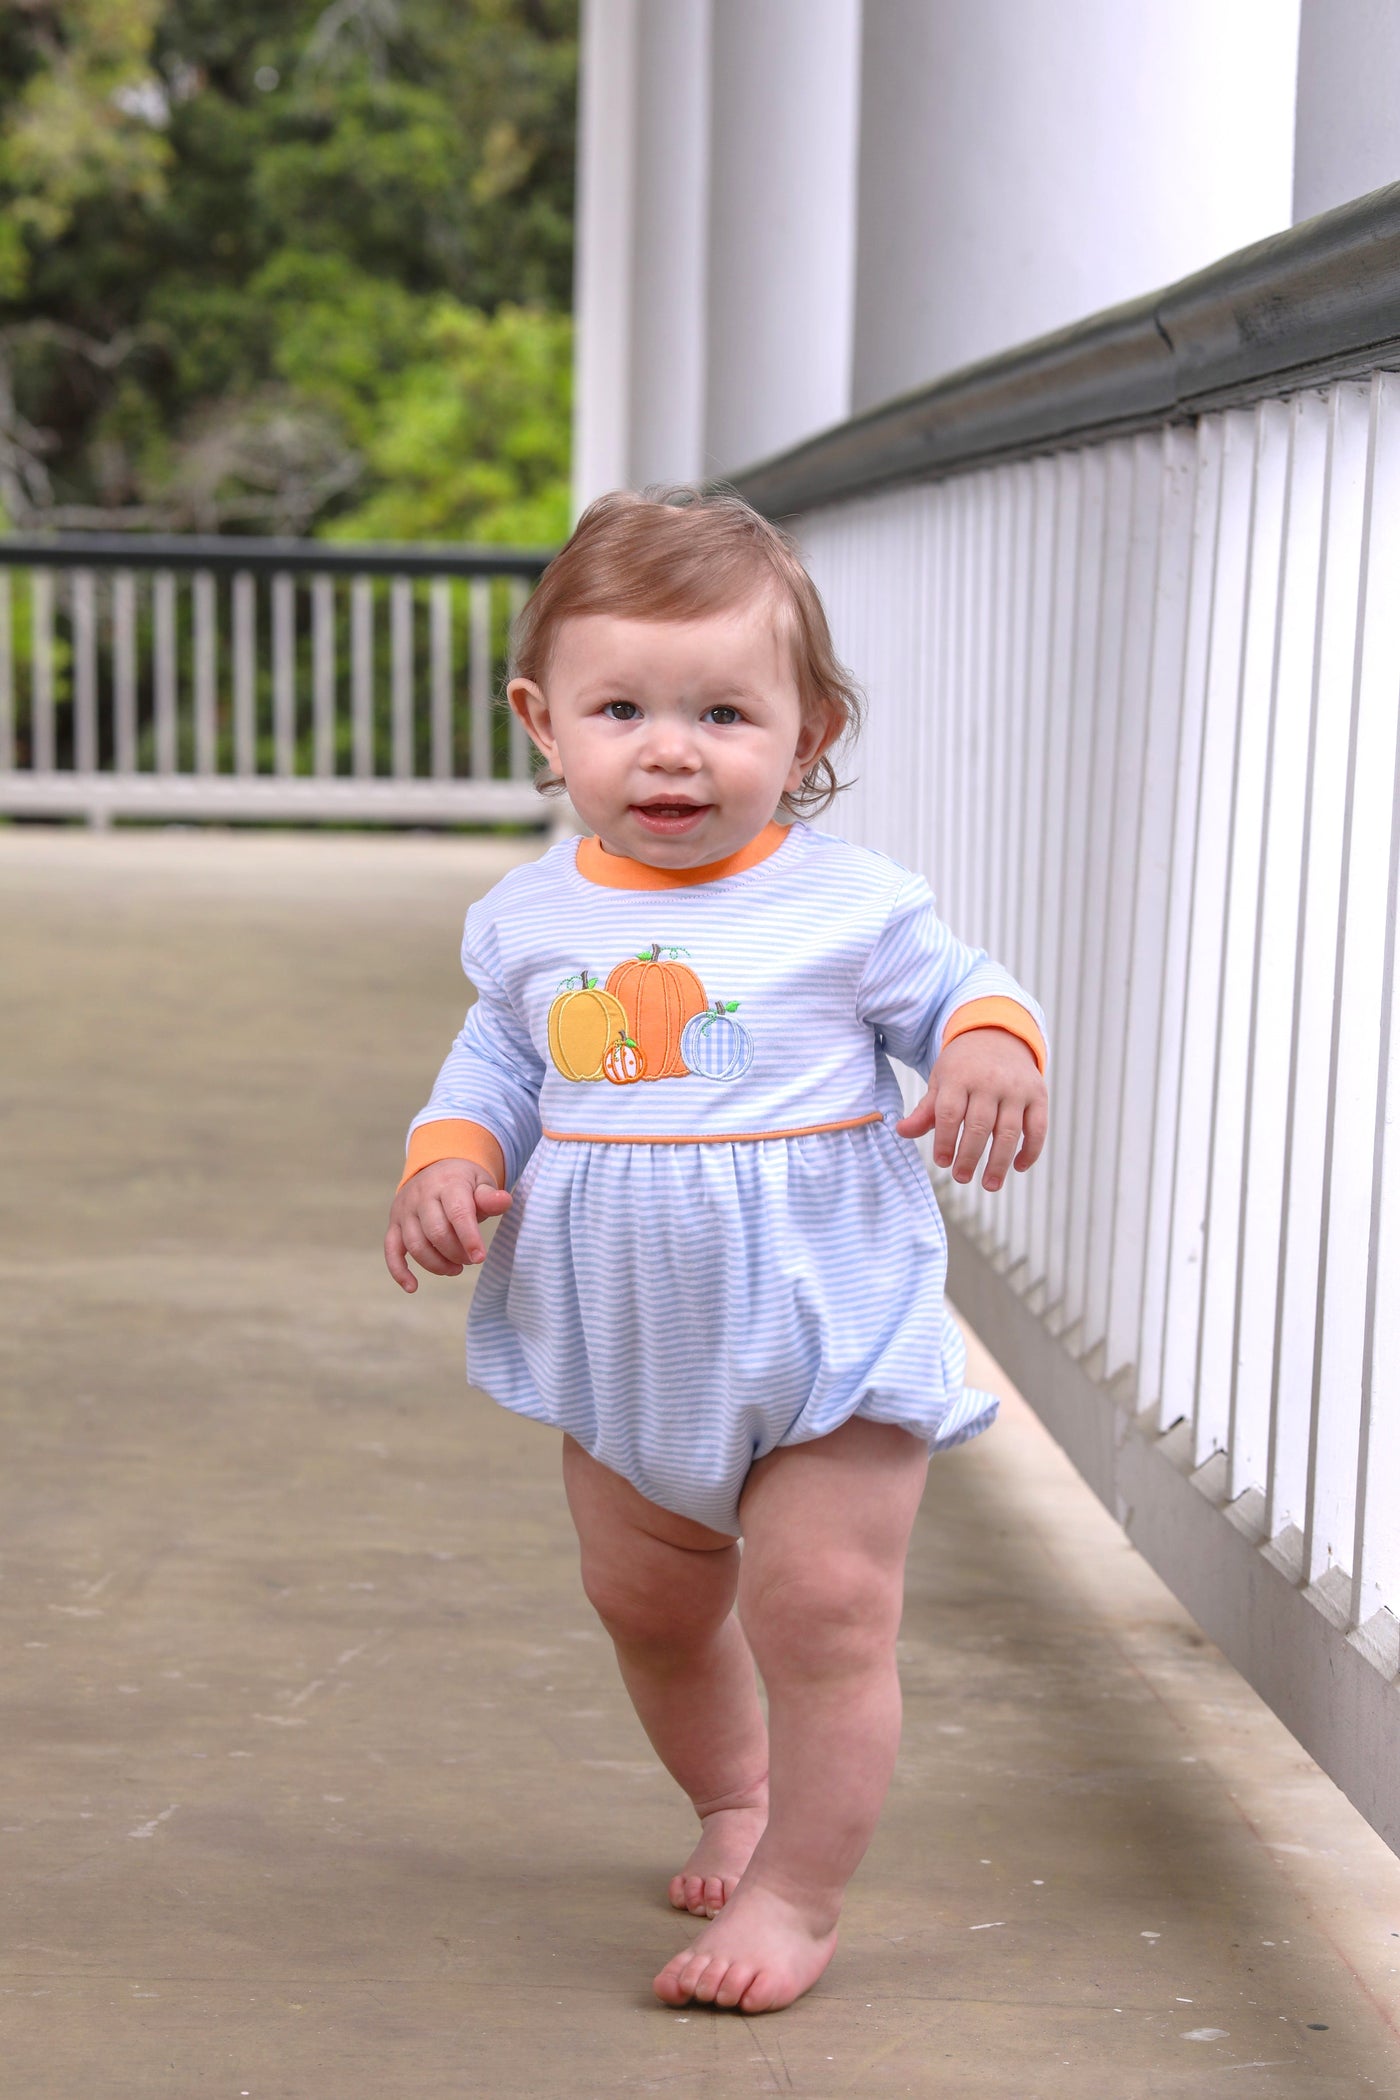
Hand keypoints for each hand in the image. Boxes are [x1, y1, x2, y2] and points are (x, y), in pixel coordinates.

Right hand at [384, 1158, 512, 1292]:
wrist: (434, 1169)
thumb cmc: (464, 1183)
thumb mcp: (481, 1183)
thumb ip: (490, 1197)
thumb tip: (504, 1201)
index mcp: (448, 1183)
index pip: (457, 1212)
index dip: (469, 1238)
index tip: (480, 1258)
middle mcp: (421, 1196)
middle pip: (436, 1232)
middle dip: (456, 1253)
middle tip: (471, 1260)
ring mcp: (405, 1211)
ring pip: (415, 1244)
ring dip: (436, 1264)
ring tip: (455, 1269)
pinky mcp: (395, 1224)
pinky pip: (391, 1250)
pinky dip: (399, 1271)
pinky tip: (412, 1287)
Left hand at [895, 1028, 1047, 1191]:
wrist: (998, 1036)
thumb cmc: (963, 1066)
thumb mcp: (941, 1080)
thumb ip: (925, 1110)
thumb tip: (902, 1132)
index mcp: (960, 1076)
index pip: (950, 1113)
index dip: (945, 1141)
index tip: (942, 1162)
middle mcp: (990, 1081)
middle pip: (979, 1126)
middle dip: (969, 1156)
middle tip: (961, 1177)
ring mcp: (1017, 1088)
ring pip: (1009, 1131)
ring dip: (999, 1162)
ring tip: (989, 1184)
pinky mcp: (1038, 1095)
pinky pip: (1038, 1128)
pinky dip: (1031, 1151)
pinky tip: (1018, 1167)